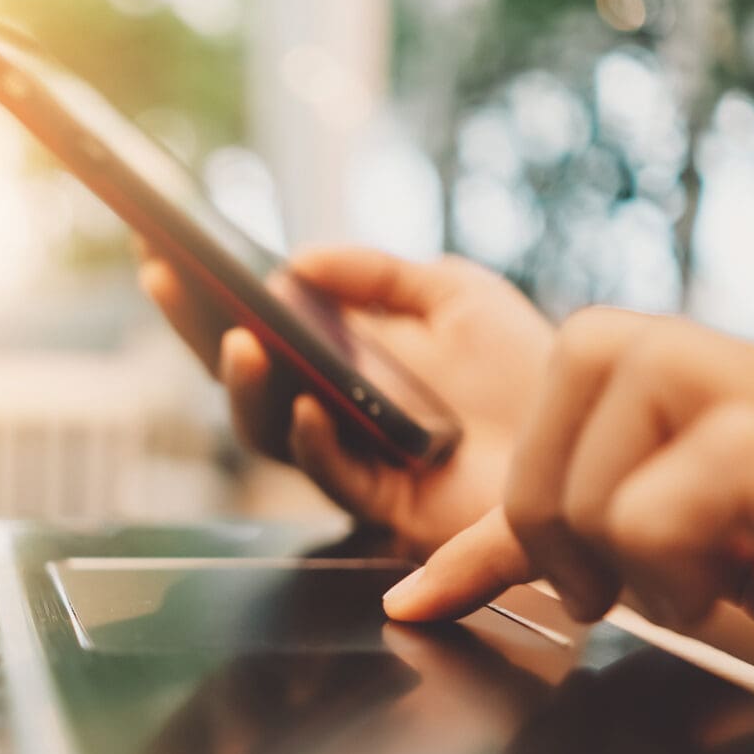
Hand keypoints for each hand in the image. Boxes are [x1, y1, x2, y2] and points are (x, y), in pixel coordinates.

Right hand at [140, 245, 552, 552]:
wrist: (589, 435)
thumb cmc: (527, 370)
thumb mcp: (455, 294)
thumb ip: (377, 273)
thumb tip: (296, 262)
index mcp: (342, 360)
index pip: (254, 327)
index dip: (204, 294)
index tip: (163, 249)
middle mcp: (333, 409)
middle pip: (241, 377)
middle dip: (195, 329)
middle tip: (166, 281)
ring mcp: (351, 457)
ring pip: (268, 432)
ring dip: (246, 388)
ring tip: (244, 341)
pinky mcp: (382, 505)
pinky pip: (330, 474)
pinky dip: (314, 441)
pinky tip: (312, 404)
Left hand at [384, 308, 753, 753]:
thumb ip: (652, 549)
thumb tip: (493, 571)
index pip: (614, 373)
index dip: (515, 472)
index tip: (451, 585)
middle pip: (601, 339)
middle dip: (541, 476)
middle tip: (589, 590)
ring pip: (638, 365)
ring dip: (593, 504)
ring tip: (659, 599)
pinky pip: (710, 455)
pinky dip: (659, 537)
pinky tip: (707, 604)